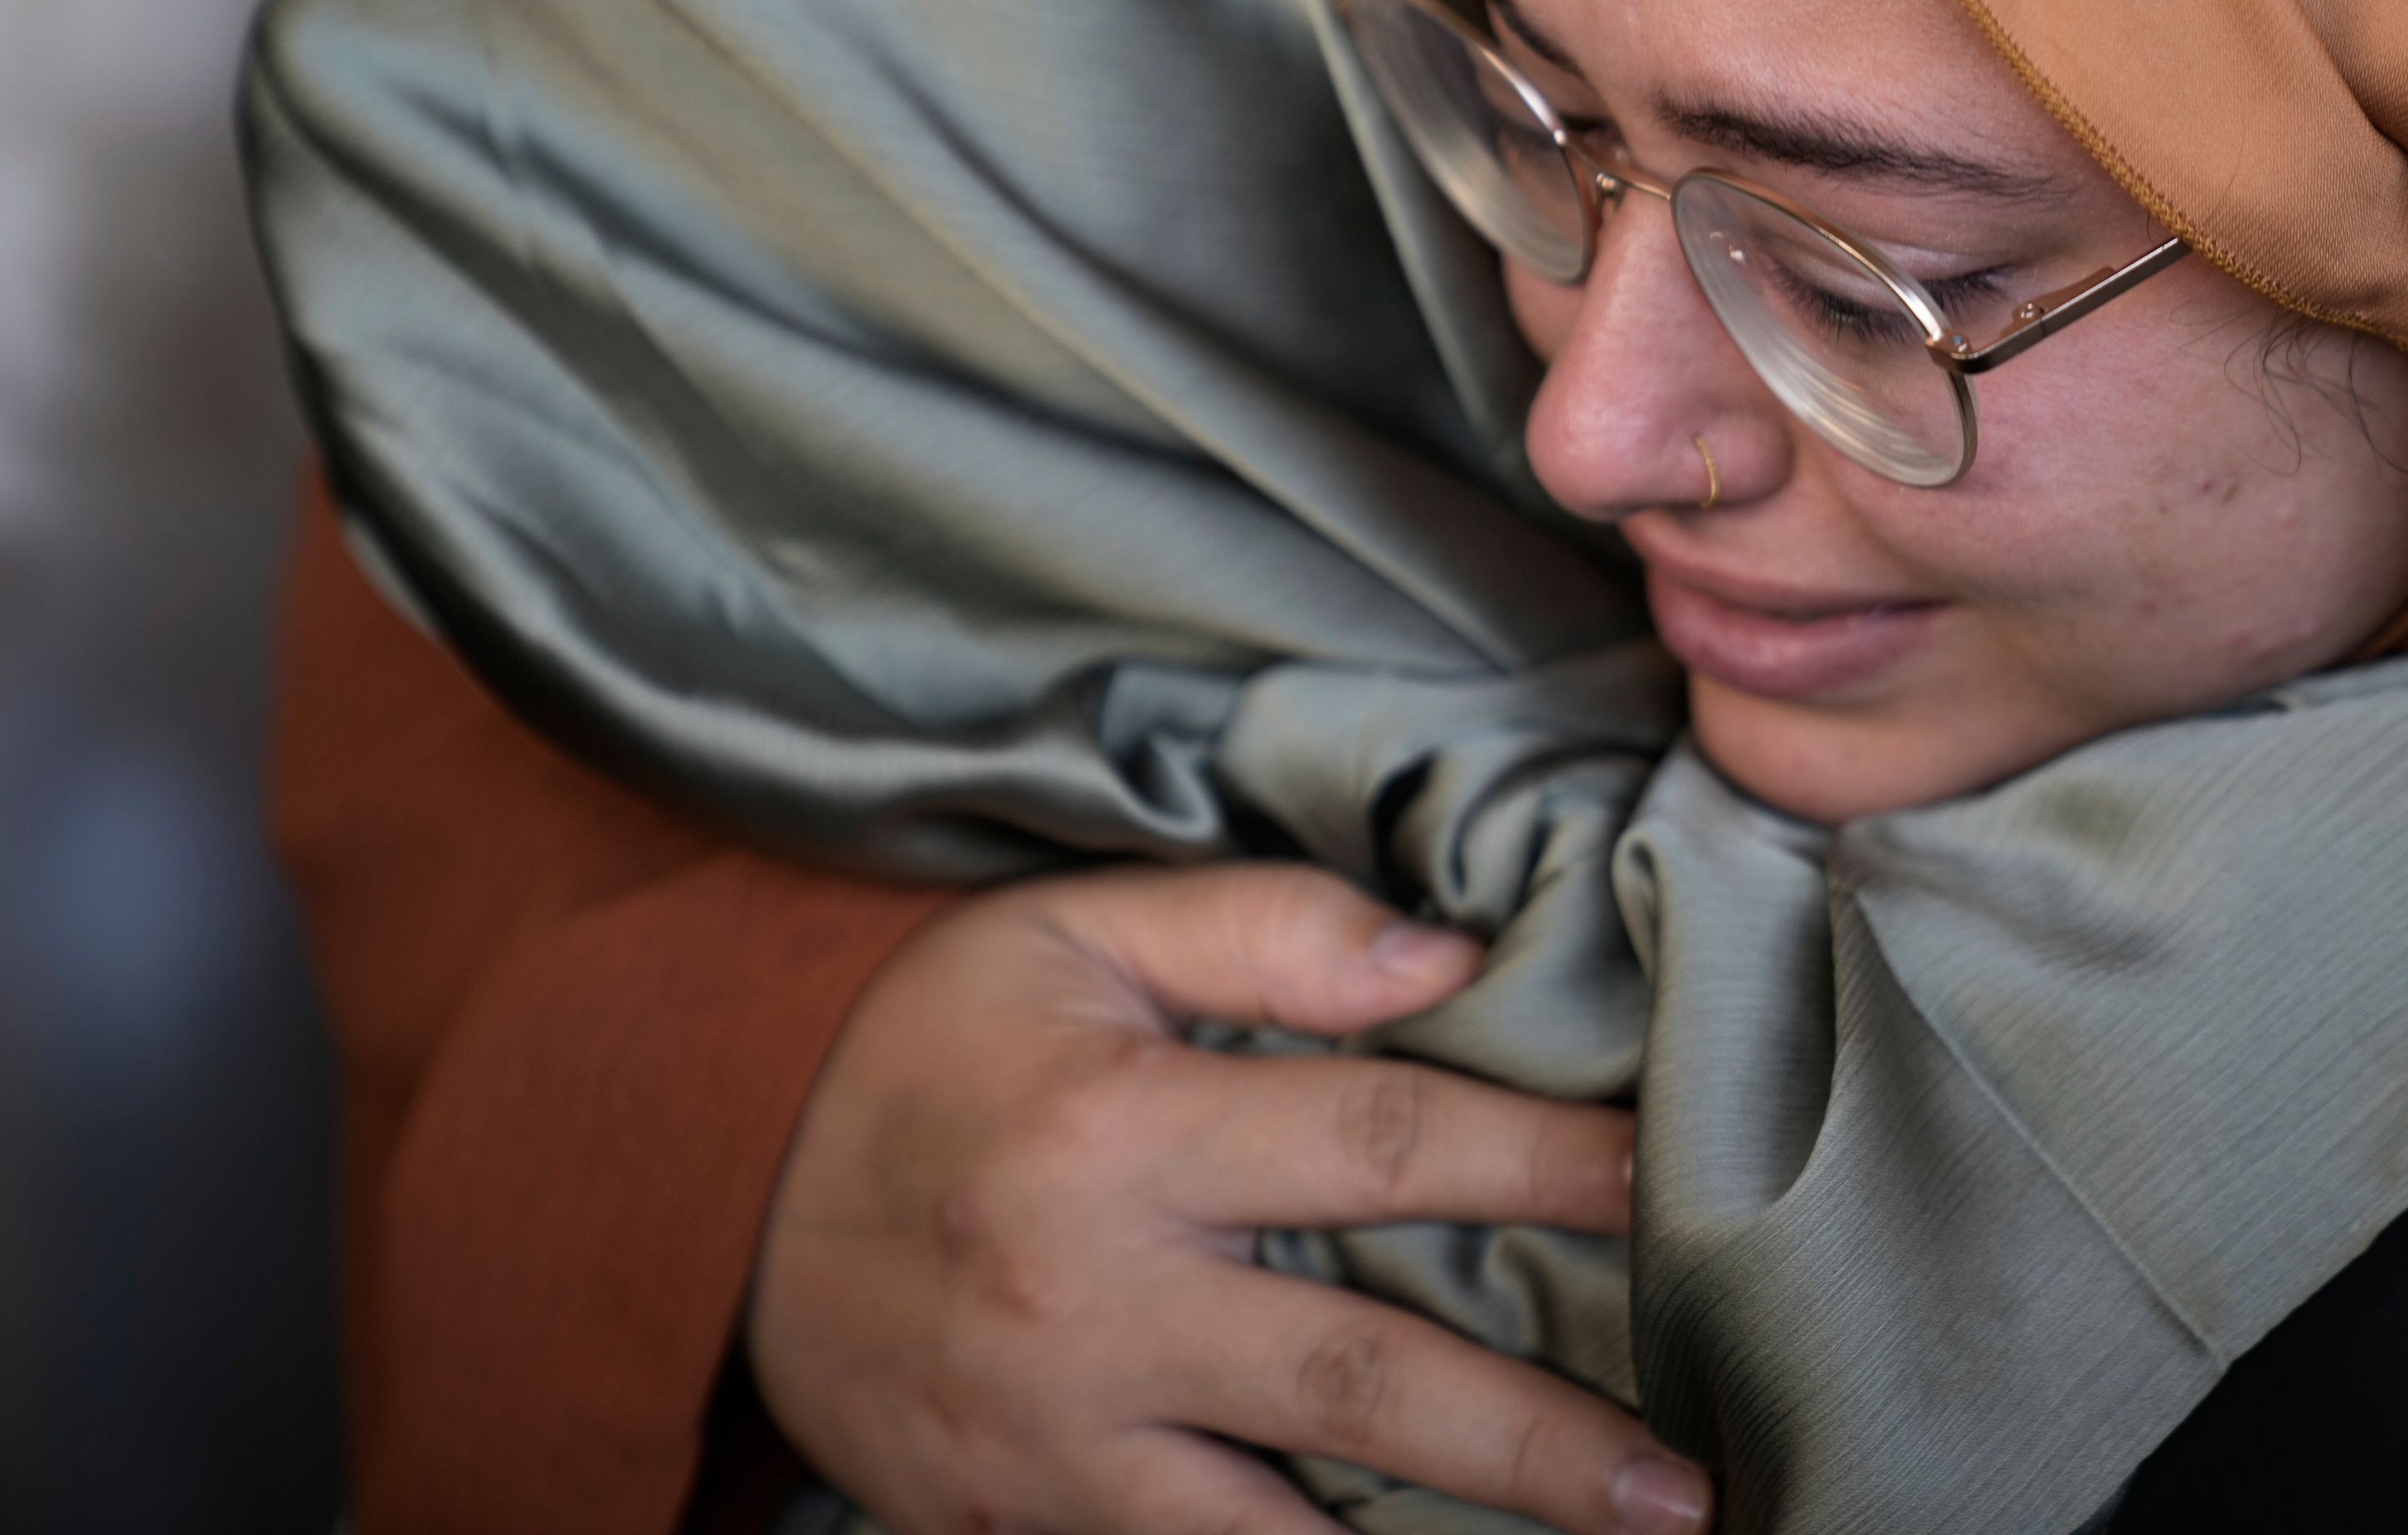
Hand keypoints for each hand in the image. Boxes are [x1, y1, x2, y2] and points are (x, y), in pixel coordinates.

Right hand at [748, 862, 1711, 1534]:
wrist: (722, 1200)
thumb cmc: (932, 1045)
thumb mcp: (1070, 936)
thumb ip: (1264, 931)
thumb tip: (1447, 957)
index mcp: (1121, 1138)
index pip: (1379, 1145)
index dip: (1539, 1163)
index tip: (1664, 1182)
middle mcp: (1095, 1307)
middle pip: (1356, 1385)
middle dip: (1534, 1443)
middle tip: (1686, 1490)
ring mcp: (1055, 1445)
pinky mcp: (1022, 1528)